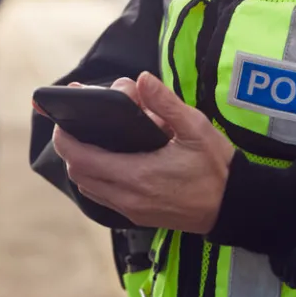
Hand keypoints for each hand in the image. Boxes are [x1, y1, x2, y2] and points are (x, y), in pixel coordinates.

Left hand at [53, 72, 235, 232]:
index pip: (82, 158)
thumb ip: (166, 103)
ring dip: (82, 164)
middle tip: (76, 124)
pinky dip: (97, 177)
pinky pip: (103, 196)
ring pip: (88, 187)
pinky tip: (110, 159)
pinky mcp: (137, 216)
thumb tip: (141, 80)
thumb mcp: (196, 128)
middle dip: (70, 147)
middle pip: (78, 172)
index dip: (64, 138)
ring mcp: (131, 209)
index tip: (62, 119)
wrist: (233, 207)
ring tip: (92, 139)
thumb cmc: (216, 169)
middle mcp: (128, 197)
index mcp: (137, 174)